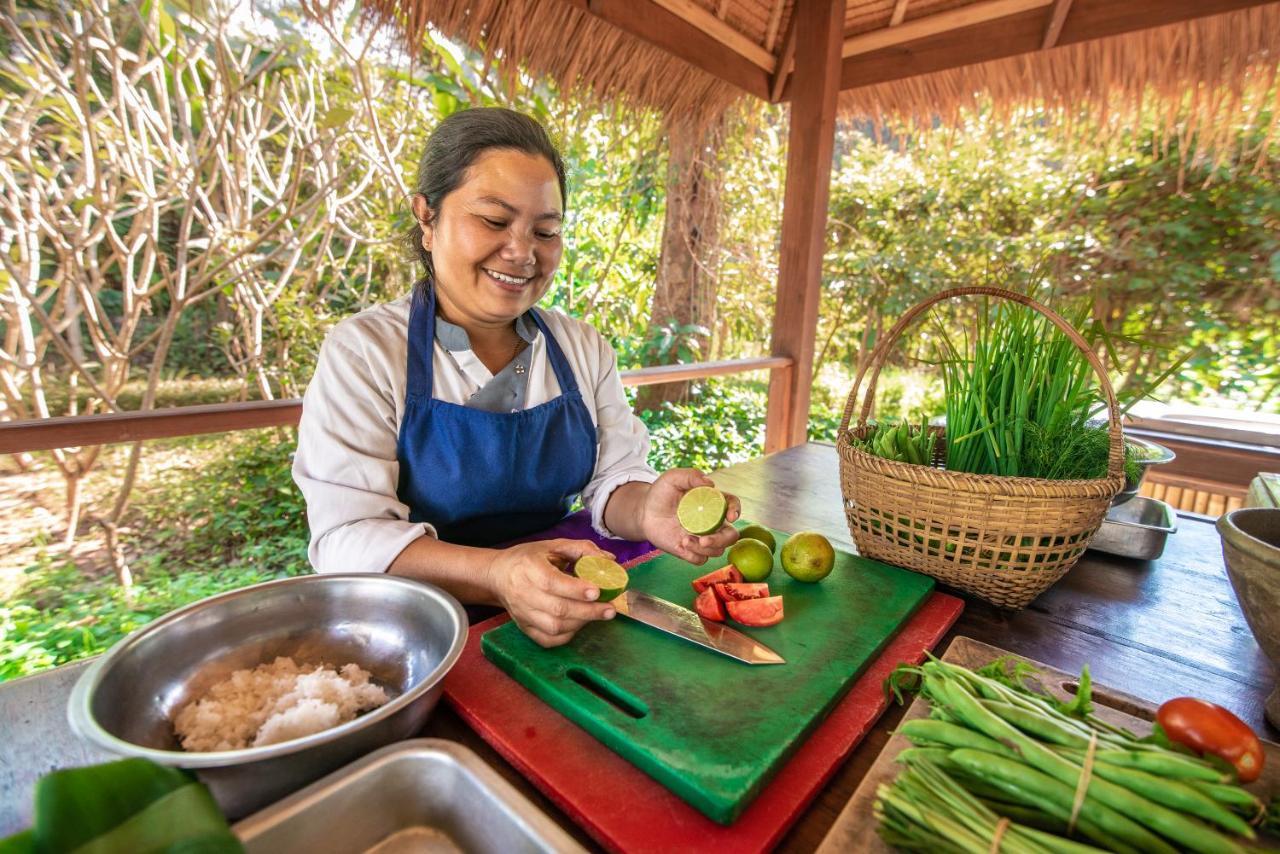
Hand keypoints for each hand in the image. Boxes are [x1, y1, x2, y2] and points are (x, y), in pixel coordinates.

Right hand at [485, 539, 617, 647]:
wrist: (498, 575)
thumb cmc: (529, 558)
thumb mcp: (553, 545)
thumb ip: (582, 549)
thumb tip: (609, 560)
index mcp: (528, 568)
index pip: (552, 582)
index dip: (575, 589)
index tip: (597, 591)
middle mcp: (523, 593)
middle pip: (557, 609)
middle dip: (588, 611)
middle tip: (610, 610)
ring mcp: (522, 613)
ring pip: (554, 627)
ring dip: (580, 623)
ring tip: (599, 615)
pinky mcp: (524, 627)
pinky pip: (547, 640)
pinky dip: (567, 636)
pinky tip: (580, 624)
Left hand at [641, 468, 740, 564]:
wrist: (645, 512)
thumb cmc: (661, 493)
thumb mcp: (672, 478)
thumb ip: (690, 476)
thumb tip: (710, 483)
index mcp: (713, 503)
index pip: (732, 505)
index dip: (736, 510)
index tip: (730, 516)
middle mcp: (712, 522)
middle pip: (730, 535)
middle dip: (722, 540)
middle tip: (704, 541)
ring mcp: (703, 538)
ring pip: (717, 550)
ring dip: (704, 549)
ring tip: (684, 540)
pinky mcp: (691, 550)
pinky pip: (701, 559)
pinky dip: (694, 555)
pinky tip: (680, 544)